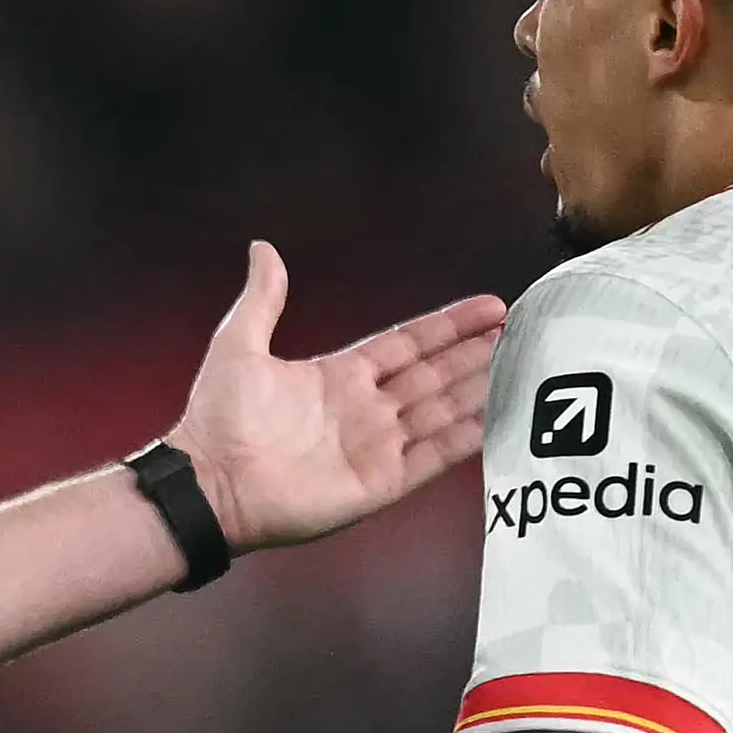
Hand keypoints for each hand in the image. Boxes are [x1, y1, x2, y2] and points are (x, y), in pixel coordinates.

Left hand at [165, 245, 503, 550]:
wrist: (209, 483)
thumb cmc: (219, 419)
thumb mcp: (240, 345)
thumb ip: (263, 299)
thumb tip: (263, 248)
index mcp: (340, 376)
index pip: (408, 344)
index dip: (448, 327)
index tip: (489, 308)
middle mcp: (366, 410)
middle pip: (435, 376)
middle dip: (476, 354)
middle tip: (520, 331)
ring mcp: (377, 447)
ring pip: (443, 412)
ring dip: (481, 389)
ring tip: (522, 366)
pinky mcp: (382, 483)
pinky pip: (434, 456)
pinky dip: (468, 438)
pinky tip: (499, 416)